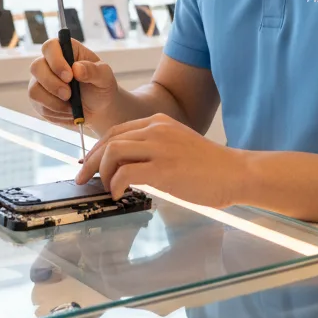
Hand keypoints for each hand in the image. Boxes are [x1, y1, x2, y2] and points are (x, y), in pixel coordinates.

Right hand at [28, 38, 117, 128]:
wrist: (98, 109)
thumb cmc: (100, 87)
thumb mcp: (104, 77)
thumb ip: (93, 71)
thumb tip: (77, 68)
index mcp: (67, 50)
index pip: (50, 47)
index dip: (56, 60)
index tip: (69, 76)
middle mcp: (49, 63)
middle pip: (36, 67)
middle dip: (52, 84)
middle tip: (68, 95)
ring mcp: (41, 81)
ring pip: (34, 89)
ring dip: (53, 101)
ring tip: (71, 106)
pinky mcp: (38, 98)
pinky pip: (38, 105)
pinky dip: (54, 111)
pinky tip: (67, 111)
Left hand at [74, 114, 244, 207]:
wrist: (235, 172)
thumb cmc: (209, 165)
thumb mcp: (178, 144)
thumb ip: (155, 147)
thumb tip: (128, 165)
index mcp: (158, 122)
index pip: (117, 131)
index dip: (98, 149)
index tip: (89, 165)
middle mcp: (156, 129)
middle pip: (109, 140)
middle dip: (91, 162)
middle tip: (83, 180)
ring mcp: (159, 148)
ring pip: (113, 153)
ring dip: (102, 173)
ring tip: (106, 189)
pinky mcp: (163, 169)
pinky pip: (125, 173)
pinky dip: (115, 185)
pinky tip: (119, 195)